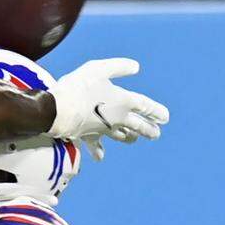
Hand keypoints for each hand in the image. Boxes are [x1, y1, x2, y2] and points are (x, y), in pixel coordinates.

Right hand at [48, 58, 168, 159]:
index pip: (146, 107)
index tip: (165, 118)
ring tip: (134, 139)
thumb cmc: (80, 86)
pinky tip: (101, 157)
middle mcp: (118, 118)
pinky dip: (99, 152)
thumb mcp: (100, 69)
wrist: (59, 110)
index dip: (157, 112)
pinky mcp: (89, 136)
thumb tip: (136, 67)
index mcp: (124, 101)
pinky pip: (96, 146)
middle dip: (149, 129)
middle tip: (156, 134)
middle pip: (138, 126)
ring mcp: (104, 129)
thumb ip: (119, 67)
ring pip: (122, 136)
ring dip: (129, 138)